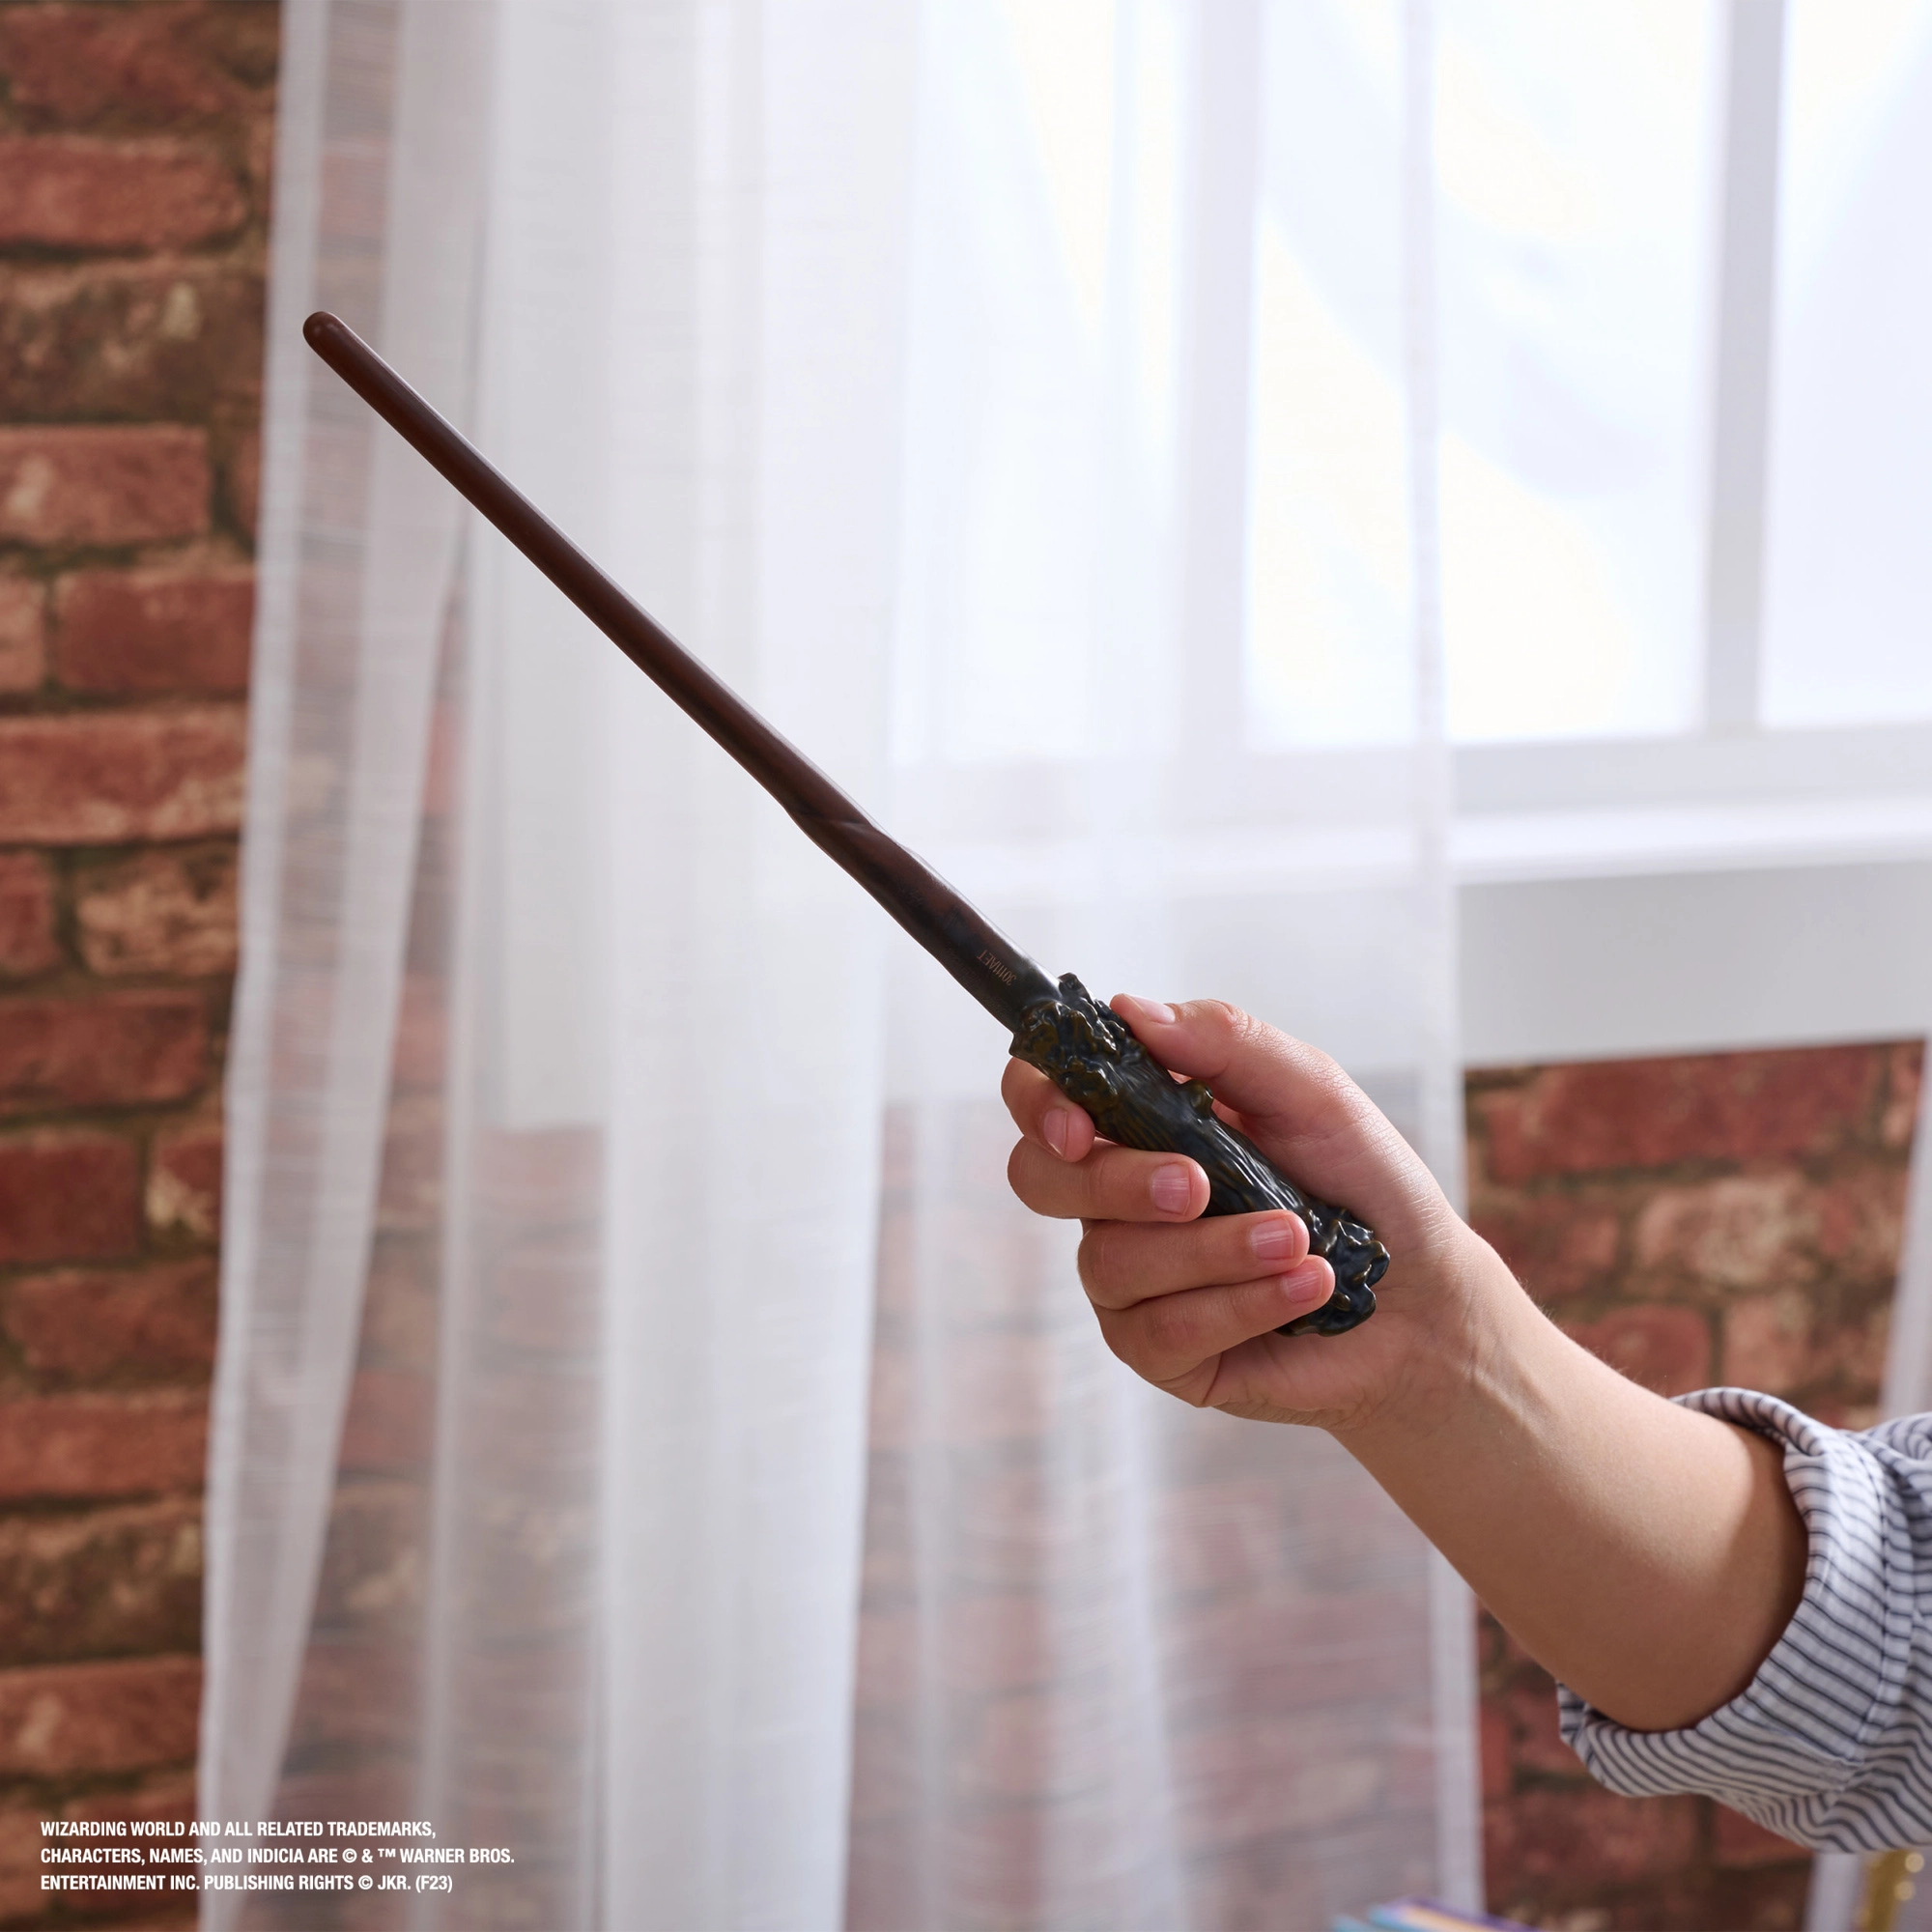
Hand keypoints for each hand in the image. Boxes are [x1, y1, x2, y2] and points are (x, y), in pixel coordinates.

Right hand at [1002, 994, 1498, 1434]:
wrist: (1423, 1292)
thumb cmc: (1360, 1181)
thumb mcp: (1311, 1090)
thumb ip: (1224, 1043)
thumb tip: (1130, 1010)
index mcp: (1138, 1121)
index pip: (1042, 1097)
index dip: (1038, 1104)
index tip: (1079, 1126)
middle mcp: (1115, 1197)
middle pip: (1041, 1181)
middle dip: (1115, 1183)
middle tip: (1196, 1187)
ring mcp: (1131, 1278)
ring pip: (1111, 1261)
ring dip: (1214, 1250)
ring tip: (1298, 1240)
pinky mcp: (1161, 1350)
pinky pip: (1159, 1331)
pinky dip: (1240, 1304)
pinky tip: (1302, 1289)